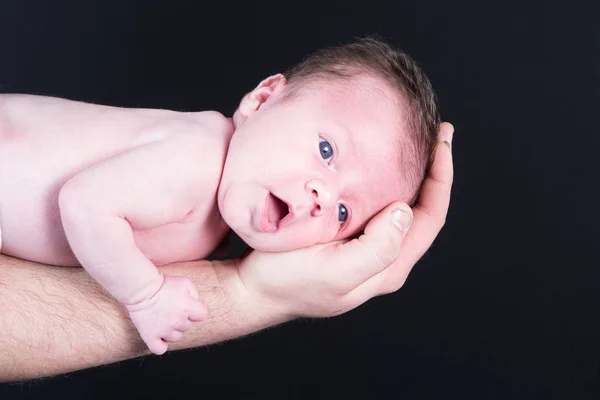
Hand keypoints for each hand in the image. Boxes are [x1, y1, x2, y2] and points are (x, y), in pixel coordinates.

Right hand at [126, 275, 207, 354]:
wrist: (141, 289)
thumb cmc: (163, 284)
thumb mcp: (185, 283)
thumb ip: (196, 295)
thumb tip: (198, 305)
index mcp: (188, 308)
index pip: (202, 315)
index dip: (197, 310)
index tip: (189, 305)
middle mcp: (177, 321)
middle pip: (188, 326)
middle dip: (183, 318)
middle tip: (171, 308)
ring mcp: (163, 331)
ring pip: (176, 337)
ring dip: (172, 330)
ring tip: (163, 318)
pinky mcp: (150, 336)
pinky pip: (159, 349)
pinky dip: (161, 344)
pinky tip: (159, 336)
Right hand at [236, 122, 453, 317]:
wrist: (253, 292)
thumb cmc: (287, 280)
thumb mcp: (334, 270)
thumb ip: (377, 248)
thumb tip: (403, 211)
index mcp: (389, 265)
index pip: (431, 216)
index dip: (441, 177)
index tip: (441, 140)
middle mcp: (384, 259)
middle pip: (422, 211)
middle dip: (432, 171)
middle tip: (434, 132)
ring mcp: (366, 251)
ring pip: (401, 208)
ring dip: (411, 176)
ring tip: (411, 144)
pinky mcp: (347, 242)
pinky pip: (376, 209)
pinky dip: (384, 183)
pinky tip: (375, 165)